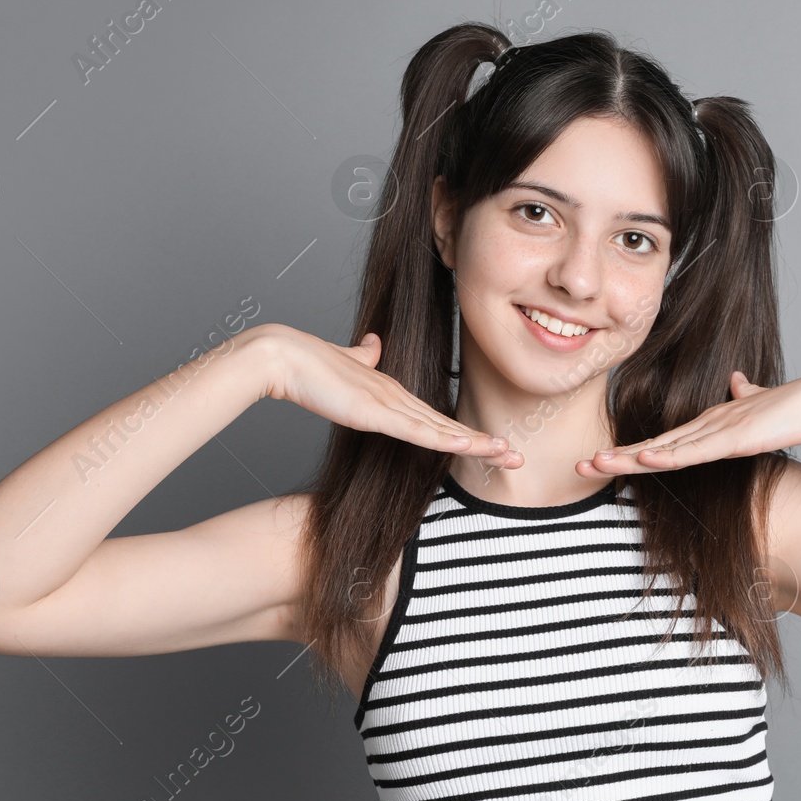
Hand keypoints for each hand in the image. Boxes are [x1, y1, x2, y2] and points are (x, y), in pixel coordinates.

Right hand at [265, 327, 521, 466]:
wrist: (284, 356)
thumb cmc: (307, 364)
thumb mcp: (345, 365)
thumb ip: (362, 359)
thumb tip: (373, 345)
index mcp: (390, 390)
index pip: (435, 418)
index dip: (464, 433)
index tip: (489, 446)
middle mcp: (396, 395)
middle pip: (448, 425)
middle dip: (483, 442)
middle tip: (516, 455)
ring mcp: (387, 402)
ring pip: (440, 429)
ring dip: (475, 443)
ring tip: (507, 454)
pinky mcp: (374, 411)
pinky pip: (415, 430)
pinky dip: (443, 439)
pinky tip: (465, 446)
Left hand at [577, 370, 800, 476]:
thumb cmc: (798, 407)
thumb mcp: (762, 406)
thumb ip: (747, 397)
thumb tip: (739, 383)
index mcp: (711, 422)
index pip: (661, 442)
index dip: (629, 452)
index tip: (601, 461)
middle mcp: (707, 424)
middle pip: (651, 445)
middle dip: (614, 457)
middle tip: (578, 466)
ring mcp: (718, 430)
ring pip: (662, 448)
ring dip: (626, 458)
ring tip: (593, 464)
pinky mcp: (733, 438)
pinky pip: (692, 451)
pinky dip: (665, 455)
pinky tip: (640, 458)